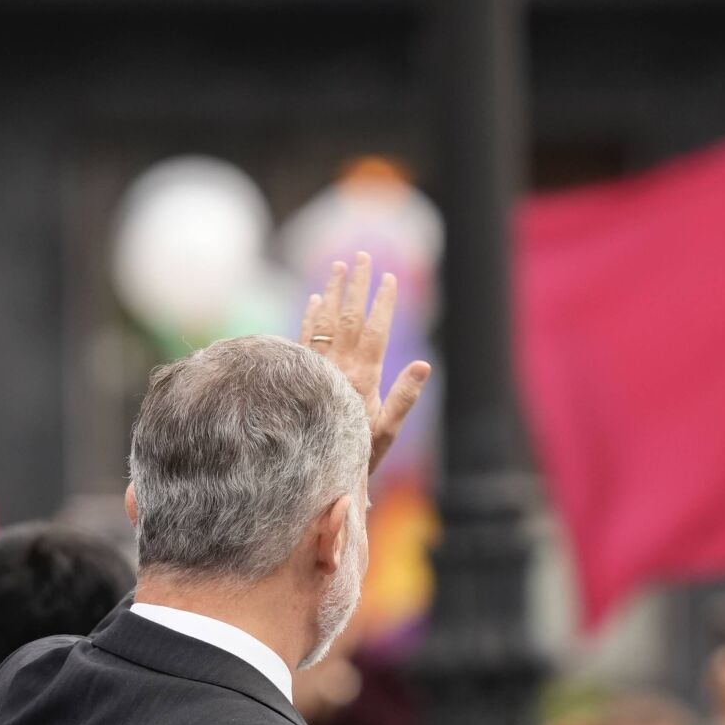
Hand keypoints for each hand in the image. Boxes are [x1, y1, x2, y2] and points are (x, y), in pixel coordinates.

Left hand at [298, 252, 431, 473]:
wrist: (313, 467)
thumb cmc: (358, 452)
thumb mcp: (388, 430)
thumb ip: (404, 396)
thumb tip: (423, 365)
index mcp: (363, 378)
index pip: (375, 330)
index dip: (382, 302)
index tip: (388, 278)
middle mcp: (338, 368)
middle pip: (348, 317)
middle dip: (356, 285)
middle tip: (362, 257)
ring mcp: (318, 369)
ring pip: (324, 322)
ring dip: (332, 292)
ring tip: (338, 267)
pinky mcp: (301, 374)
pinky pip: (304, 338)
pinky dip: (310, 317)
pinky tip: (314, 300)